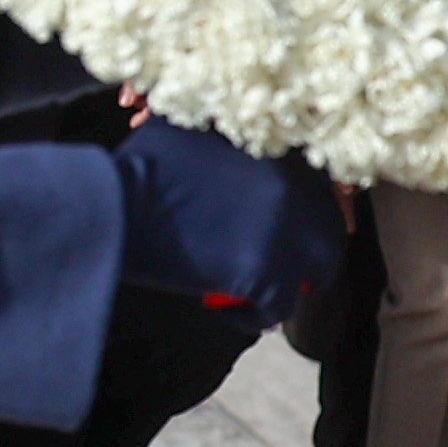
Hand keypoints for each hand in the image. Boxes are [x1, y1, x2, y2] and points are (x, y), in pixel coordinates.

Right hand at [109, 120, 345, 318]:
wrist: (119, 205)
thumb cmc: (143, 167)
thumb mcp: (195, 131)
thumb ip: (229, 139)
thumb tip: (232, 145)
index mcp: (282, 154)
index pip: (322, 188)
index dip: (308, 213)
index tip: (291, 229)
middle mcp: (295, 191)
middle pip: (328, 231)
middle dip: (309, 252)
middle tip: (280, 267)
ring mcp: (284, 234)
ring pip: (315, 272)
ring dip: (289, 285)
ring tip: (256, 293)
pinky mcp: (266, 275)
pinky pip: (279, 308)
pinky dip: (255, 315)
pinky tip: (226, 308)